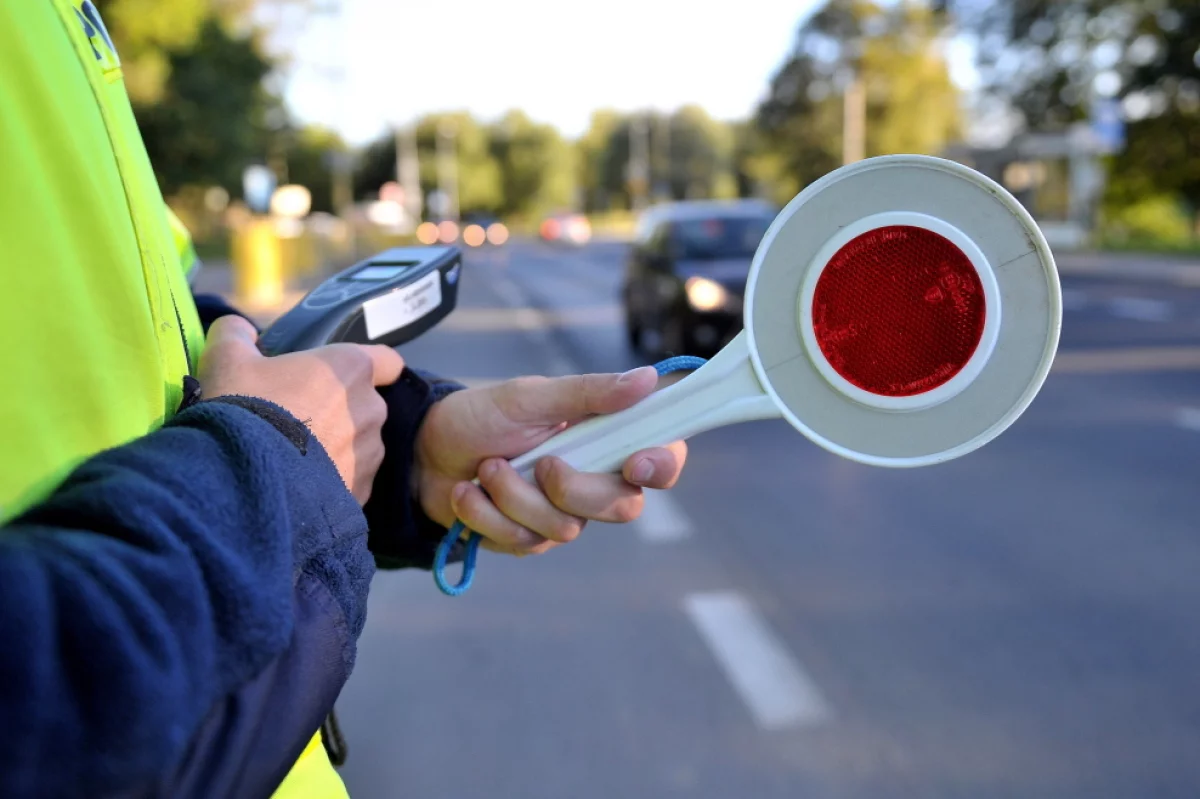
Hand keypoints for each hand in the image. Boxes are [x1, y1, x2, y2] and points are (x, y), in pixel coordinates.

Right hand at [198, 315, 405, 503]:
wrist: (242, 481)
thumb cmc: (242, 408)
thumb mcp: (226, 359)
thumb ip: (236, 334)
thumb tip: (241, 330)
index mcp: (351, 368)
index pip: (388, 361)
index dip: (374, 367)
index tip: (345, 377)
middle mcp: (371, 409)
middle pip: (367, 404)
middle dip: (342, 410)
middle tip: (300, 419)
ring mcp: (370, 454)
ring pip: (361, 445)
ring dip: (339, 447)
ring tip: (296, 457)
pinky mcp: (362, 491)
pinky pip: (353, 480)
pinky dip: (334, 481)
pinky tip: (301, 485)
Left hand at [415, 366, 687, 555]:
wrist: (421, 454)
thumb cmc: (479, 416)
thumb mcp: (531, 397)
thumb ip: (589, 392)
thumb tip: (649, 378)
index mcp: (605, 437)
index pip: (662, 458)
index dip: (662, 465)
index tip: (636, 463)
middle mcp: (593, 478)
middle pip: (623, 506)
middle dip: (573, 488)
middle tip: (540, 462)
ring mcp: (562, 513)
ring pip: (567, 528)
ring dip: (515, 496)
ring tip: (487, 468)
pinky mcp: (528, 539)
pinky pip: (525, 543)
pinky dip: (487, 515)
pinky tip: (469, 493)